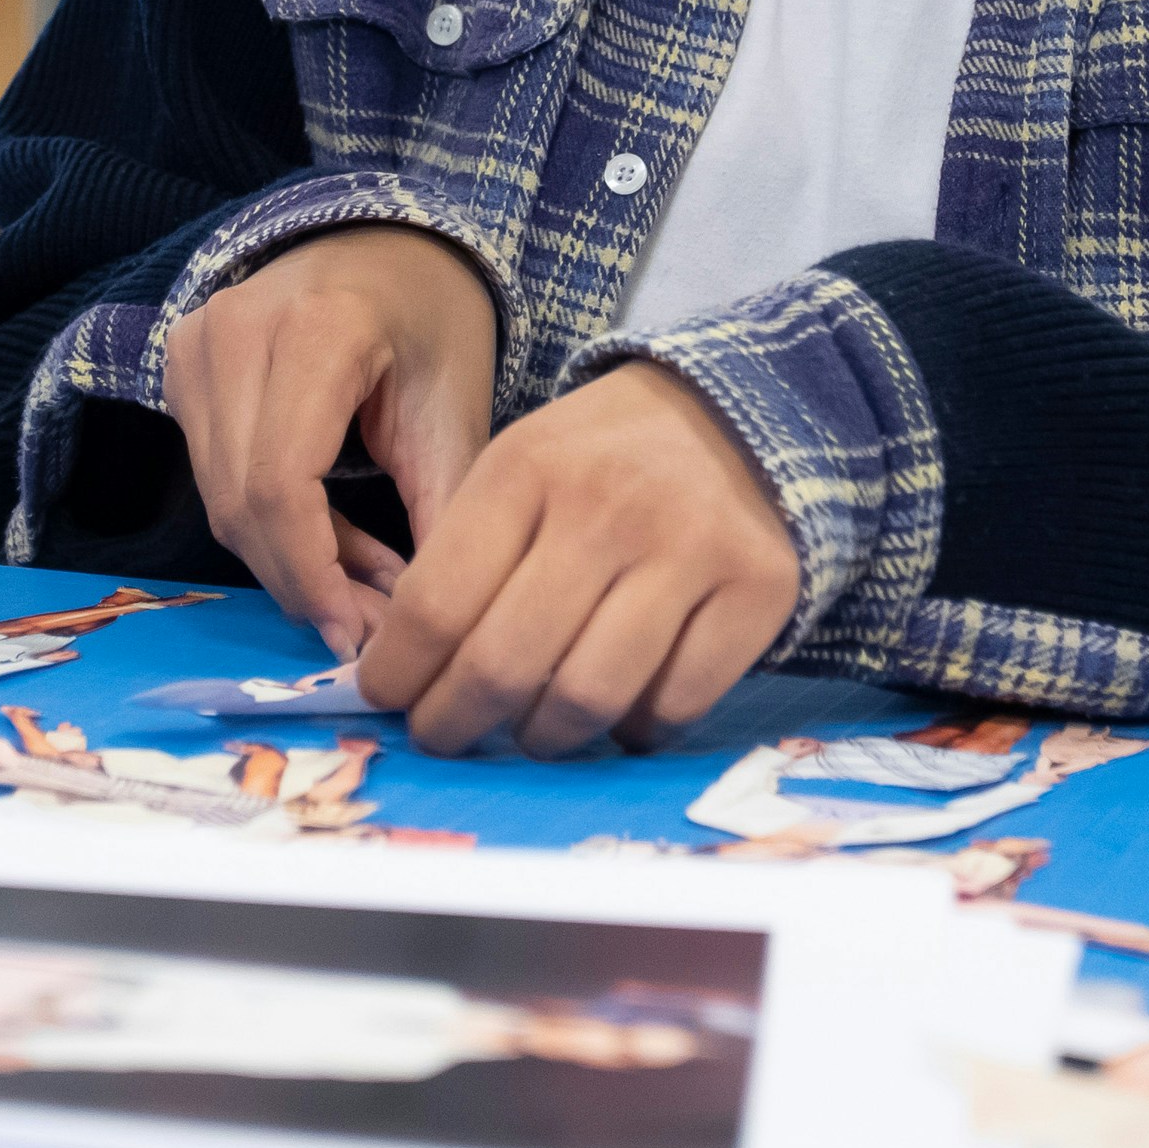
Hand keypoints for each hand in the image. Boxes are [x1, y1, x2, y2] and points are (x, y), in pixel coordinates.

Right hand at [165, 227, 496, 656]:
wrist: (387, 244)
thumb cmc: (434, 317)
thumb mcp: (457, 410)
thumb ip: (443, 514)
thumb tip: (422, 627)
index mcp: (314, 329)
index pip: (279, 484)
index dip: (312, 574)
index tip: (359, 635)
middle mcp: (234, 331)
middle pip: (241, 502)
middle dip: (305, 582)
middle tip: (370, 629)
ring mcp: (195, 346)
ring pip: (221, 500)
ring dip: (289, 561)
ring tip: (365, 588)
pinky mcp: (179, 367)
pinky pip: (215, 477)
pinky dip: (270, 525)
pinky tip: (330, 542)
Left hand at [356, 363, 801, 756]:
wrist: (740, 410)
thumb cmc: (603, 455)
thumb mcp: (519, 467)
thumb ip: (462, 557)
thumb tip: (402, 674)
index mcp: (529, 468)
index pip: (436, 604)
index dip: (398, 673)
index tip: (389, 698)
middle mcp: (608, 507)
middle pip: (503, 665)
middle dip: (454, 722)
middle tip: (444, 734)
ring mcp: (691, 549)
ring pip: (589, 698)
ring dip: (545, 737)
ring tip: (533, 730)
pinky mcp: (760, 590)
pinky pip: (676, 704)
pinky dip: (637, 730)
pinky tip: (620, 715)